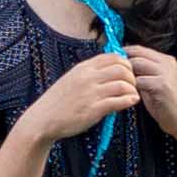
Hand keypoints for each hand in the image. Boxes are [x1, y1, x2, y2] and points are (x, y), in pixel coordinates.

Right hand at [17, 47, 148, 146]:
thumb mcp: (72, 79)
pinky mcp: (93, 109)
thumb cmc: (58, 101)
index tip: (128, 73)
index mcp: (83, 68)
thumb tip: (109, 71)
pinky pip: (118, 101)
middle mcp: (88, 77)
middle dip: (132, 76)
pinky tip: (131, 102)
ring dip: (132, 89)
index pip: (113, 57)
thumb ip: (89, 73)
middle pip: (121, 68)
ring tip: (132, 95)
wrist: (43, 119)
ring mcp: (91, 93)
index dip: (126, 63)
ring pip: (123, 84)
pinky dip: (129, 100)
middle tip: (132, 85)